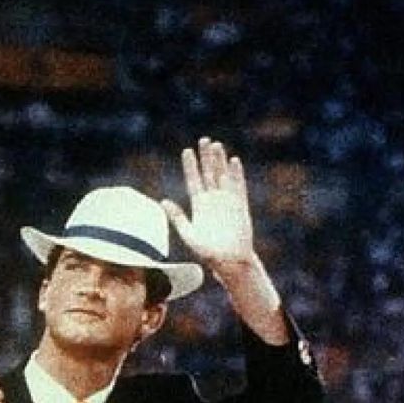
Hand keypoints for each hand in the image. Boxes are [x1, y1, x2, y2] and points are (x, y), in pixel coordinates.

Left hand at [162, 136, 287, 343]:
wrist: (230, 262)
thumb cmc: (209, 253)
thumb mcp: (189, 235)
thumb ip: (178, 218)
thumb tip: (163, 201)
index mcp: (199, 206)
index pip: (194, 180)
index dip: (190, 166)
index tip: (187, 151)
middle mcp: (213, 200)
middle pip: (208, 173)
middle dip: (206, 157)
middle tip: (203, 140)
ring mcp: (227, 201)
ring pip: (222, 176)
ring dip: (220, 161)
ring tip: (216, 145)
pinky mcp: (240, 206)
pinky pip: (238, 186)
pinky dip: (236, 174)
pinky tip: (233, 161)